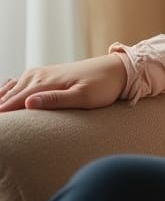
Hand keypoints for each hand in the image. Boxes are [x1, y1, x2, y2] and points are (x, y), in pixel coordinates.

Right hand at [0, 55, 126, 112]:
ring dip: (2, 101)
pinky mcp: (45, 75)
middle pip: (9, 96)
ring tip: (0, 118)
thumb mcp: (84, 96)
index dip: (2, 115)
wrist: (117, 69)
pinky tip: (3, 98)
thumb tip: (28, 103)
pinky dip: (8, 91)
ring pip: (11, 89)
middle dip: (1, 110)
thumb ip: (56, 99)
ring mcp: (41, 73)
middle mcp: (39, 76)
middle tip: (0, 130)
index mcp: (45, 82)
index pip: (14, 102)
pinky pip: (19, 83)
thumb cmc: (103, 86)